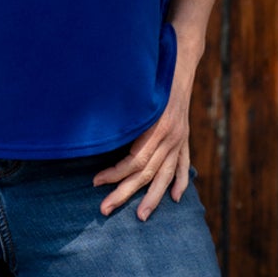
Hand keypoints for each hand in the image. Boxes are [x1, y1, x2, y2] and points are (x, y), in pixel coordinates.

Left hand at [93, 40, 199, 218]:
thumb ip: (120, 116)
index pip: (134, 162)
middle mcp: (171, 137)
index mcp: (156, 128)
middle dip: (125, 193)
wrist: (180, 61)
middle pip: (147, 174)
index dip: (114, 174)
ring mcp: (180, 139)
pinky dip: (180, 182)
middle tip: (105, 209)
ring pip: (166, 175)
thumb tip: (92, 131)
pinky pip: (183, 165)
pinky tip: (174, 198)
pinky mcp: (185, 138)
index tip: (95, 182)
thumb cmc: (150, 76)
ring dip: (153, 198)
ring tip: (140, 215)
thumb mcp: (133, 96)